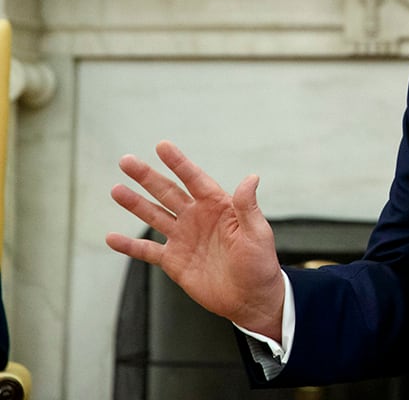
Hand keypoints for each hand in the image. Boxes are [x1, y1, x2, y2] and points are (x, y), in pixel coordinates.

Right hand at [106, 140, 285, 339]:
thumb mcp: (257, 233)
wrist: (251, 298)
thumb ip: (247, 207)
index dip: (179, 163)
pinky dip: (129, 245)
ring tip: (116, 189)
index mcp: (218, 206)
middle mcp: (197, 217)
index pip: (194, 179)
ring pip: (154, 215)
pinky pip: (147, 250)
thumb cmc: (260, 263)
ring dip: (134, 204)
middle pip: (167, 192)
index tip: (162, 146)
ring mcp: (183, 238)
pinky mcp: (174, 261)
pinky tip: (111, 238)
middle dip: (147, 177)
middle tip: (126, 161)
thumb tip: (251, 177)